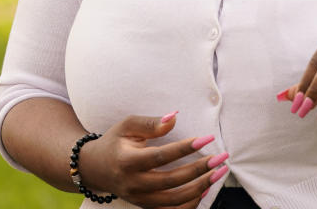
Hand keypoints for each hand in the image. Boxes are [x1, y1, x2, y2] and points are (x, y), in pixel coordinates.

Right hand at [76, 112, 229, 207]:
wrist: (95, 168)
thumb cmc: (115, 142)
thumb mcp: (127, 125)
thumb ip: (151, 123)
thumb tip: (174, 117)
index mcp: (127, 161)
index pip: (161, 156)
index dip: (184, 148)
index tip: (206, 139)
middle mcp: (133, 184)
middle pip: (172, 181)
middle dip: (199, 169)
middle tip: (220, 157)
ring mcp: (139, 199)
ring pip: (174, 201)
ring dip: (200, 188)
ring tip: (218, 173)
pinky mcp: (145, 206)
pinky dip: (190, 203)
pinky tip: (204, 188)